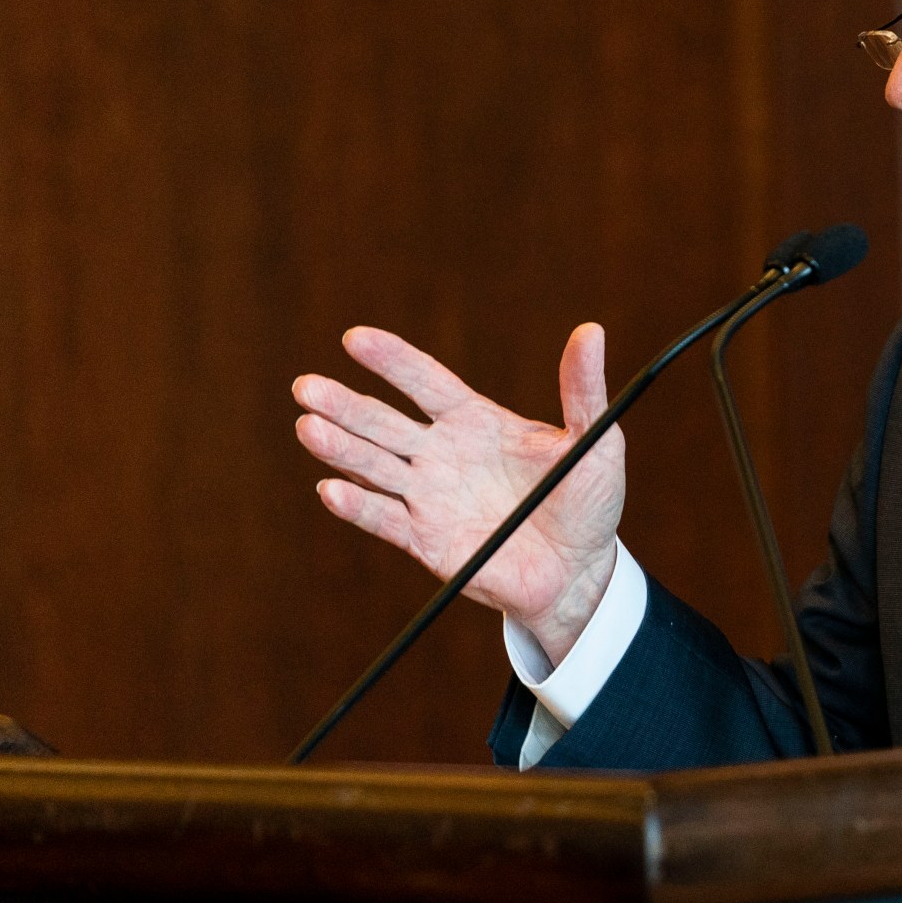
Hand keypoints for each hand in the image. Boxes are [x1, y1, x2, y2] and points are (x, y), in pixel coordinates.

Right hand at [292, 324, 624, 663]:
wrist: (581, 571)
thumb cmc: (589, 501)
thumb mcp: (595, 440)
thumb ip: (582, 389)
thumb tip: (591, 331)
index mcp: (476, 421)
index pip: (425, 382)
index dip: (392, 361)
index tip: (356, 339)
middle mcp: (442, 453)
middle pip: (384, 422)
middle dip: (345, 403)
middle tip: (306, 385)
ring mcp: (429, 497)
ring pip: (373, 466)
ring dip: (340, 448)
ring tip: (308, 426)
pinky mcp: (425, 540)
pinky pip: (384, 520)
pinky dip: (357, 506)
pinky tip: (332, 489)